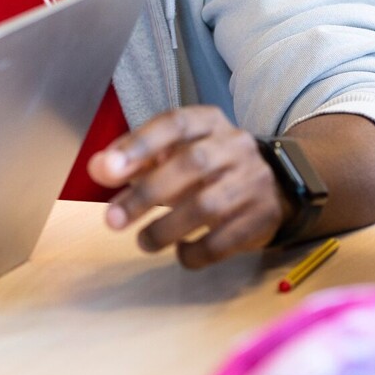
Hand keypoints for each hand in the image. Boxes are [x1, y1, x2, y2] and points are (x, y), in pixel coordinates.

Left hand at [89, 106, 287, 268]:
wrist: (277, 185)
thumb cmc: (210, 167)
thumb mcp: (176, 152)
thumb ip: (136, 158)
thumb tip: (98, 168)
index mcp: (209, 122)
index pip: (175, 123)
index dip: (139, 145)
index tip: (106, 171)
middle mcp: (235, 147)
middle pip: (192, 165)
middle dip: (146, 194)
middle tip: (112, 220)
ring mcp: (254, 182)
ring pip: (208, 205)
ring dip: (166, 229)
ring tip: (143, 242)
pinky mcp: (263, 218)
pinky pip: (226, 240)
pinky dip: (198, 252)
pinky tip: (182, 253)